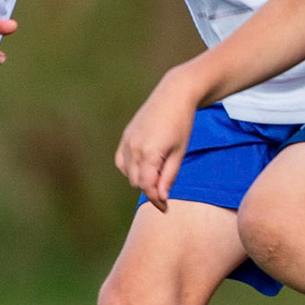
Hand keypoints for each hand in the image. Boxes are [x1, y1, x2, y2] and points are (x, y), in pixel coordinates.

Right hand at [115, 68, 202, 206]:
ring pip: (128, 174)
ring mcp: (126, 142)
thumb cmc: (182, 123)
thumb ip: (169, 176)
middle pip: (137, 183)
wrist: (174, 95)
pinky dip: (132, 168)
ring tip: (159, 172)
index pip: (148, 187)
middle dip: (150, 189)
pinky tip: (146, 164)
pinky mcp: (125, 137)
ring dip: (141, 179)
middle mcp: (133, 148)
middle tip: (166, 190)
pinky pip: (122, 162)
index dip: (156, 200)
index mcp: (149, 153)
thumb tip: (162, 197)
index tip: (165, 209)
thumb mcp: (180, 152)